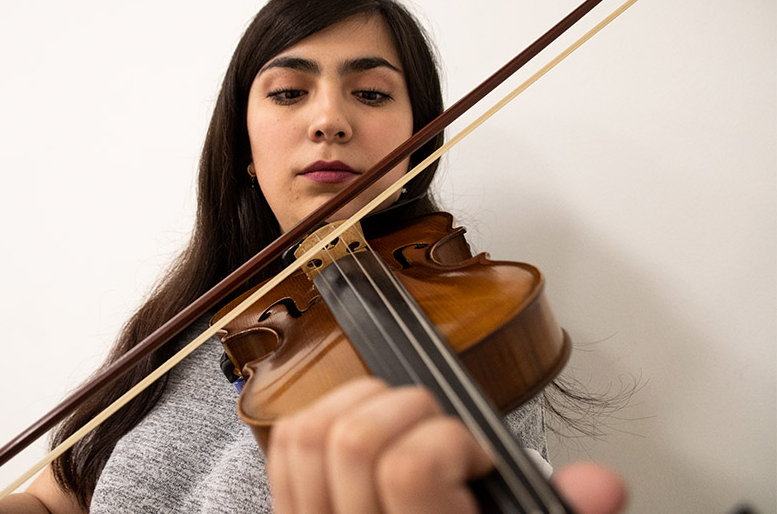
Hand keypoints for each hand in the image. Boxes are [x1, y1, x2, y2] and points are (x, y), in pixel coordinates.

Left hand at [266, 377, 625, 513]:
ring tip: (402, 424)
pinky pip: (287, 448)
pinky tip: (363, 428)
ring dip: (362, 404)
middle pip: (356, 440)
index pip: (408, 469)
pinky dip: (324, 415)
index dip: (449, 442)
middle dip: (411, 410)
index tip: (476, 457)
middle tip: (441, 436)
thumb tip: (600, 484)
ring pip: (311, 434)